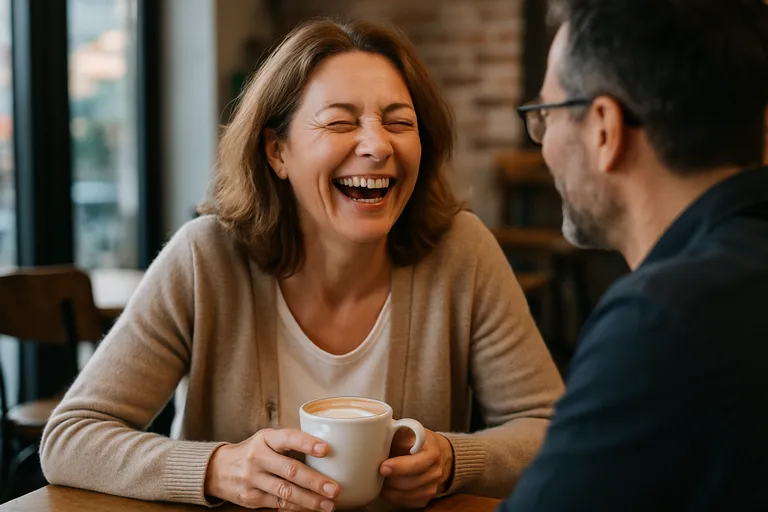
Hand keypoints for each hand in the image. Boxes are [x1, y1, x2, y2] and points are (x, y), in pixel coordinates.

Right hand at [204, 428, 339, 510]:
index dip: (307, 443)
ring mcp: (253, 479)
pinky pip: (278, 504)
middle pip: (290, 470)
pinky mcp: (251, 497)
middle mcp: (258, 457)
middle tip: (334, 488)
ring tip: (328, 504)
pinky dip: (296, 507)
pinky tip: (310, 508)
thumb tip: (326, 451)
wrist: (218, 469)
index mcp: (266, 438)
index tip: (326, 449)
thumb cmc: (252, 452)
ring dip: (309, 500)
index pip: (288, 438)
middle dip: (314, 481)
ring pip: (285, 492)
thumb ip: (289, 443)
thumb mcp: (266, 439)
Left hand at [379, 428, 453, 507]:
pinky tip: (386, 488)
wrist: (435, 452)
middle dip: (390, 480)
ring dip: (390, 490)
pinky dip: (394, 497)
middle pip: (410, 482)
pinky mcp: (426, 497)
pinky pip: (408, 502)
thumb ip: (395, 431)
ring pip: (408, 494)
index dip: (400, 467)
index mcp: (432, 451)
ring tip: (378, 481)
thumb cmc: (415, 439)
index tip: (383, 467)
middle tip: (375, 474)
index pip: (417, 464)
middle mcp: (436, 471)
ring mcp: (433, 486)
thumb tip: (374, 433)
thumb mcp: (407, 430)